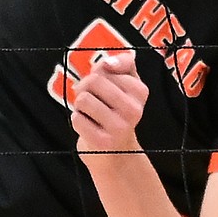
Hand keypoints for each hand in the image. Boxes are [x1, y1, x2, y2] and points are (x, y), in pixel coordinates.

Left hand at [70, 51, 148, 165]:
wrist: (116, 153)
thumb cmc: (115, 110)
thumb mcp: (125, 83)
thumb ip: (121, 63)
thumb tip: (108, 63)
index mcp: (140, 91)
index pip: (106, 66)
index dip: (98, 73)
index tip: (105, 87)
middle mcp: (134, 110)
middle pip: (93, 80)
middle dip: (85, 87)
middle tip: (92, 100)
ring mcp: (119, 127)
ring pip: (83, 99)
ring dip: (80, 105)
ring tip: (91, 114)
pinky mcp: (103, 143)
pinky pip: (76, 119)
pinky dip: (78, 120)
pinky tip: (90, 127)